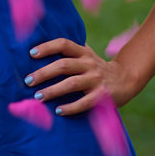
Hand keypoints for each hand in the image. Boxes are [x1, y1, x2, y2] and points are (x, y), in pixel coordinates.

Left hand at [22, 37, 140, 115]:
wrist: (126, 79)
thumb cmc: (97, 68)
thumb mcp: (87, 55)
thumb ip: (70, 52)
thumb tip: (41, 47)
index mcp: (84, 52)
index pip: (64, 44)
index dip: (47, 47)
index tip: (31, 54)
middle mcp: (89, 64)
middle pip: (64, 65)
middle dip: (44, 73)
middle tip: (28, 81)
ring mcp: (96, 79)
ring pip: (71, 84)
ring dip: (53, 91)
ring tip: (37, 97)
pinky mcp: (103, 95)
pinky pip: (85, 102)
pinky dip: (71, 107)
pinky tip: (58, 111)